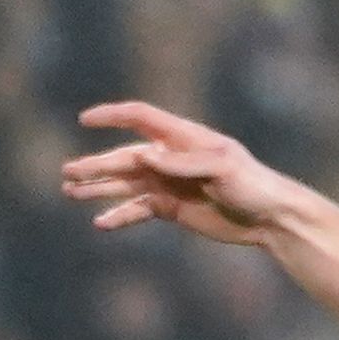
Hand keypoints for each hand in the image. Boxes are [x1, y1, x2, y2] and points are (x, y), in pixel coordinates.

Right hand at [62, 101, 308, 247]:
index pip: (142, 118)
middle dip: (97, 165)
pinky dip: (120, 216)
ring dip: (100, 188)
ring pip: (127, 184)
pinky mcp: (173, 208)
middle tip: (67, 174)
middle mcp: (172, 158)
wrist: (271, 219)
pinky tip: (101, 223)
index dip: (114, 116)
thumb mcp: (222, 169)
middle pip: (126, 158)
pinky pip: (139, 209)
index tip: (85, 119)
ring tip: (71, 193)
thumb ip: (182, 163)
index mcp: (184, 138)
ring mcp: (170, 184)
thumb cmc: (253, 185)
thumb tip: (142, 155)